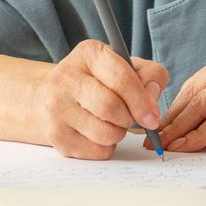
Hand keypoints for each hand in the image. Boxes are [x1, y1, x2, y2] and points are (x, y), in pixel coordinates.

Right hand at [35, 41, 168, 159]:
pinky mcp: (55, 134)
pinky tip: (97, 133)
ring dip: (118, 134)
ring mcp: (56, 106)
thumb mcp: (126, 67)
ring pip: (103, 133)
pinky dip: (105, 147)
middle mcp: (66, 76)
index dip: (142, 101)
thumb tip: (152, 96)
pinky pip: (95, 151)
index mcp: (88, 53)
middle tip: (132, 119)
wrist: (53, 95)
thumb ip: (149, 75)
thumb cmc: (99, 81)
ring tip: (112, 123)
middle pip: (110, 107)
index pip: (121, 79)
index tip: (152, 117)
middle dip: (129, 119)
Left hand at [158, 42, 205, 152]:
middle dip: (172, 118)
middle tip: (154, 138)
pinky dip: (197, 136)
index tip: (161, 126)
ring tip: (164, 145)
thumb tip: (185, 130)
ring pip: (201, 105)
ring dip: (179, 129)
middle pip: (195, 92)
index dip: (176, 106)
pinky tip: (184, 147)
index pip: (197, 82)